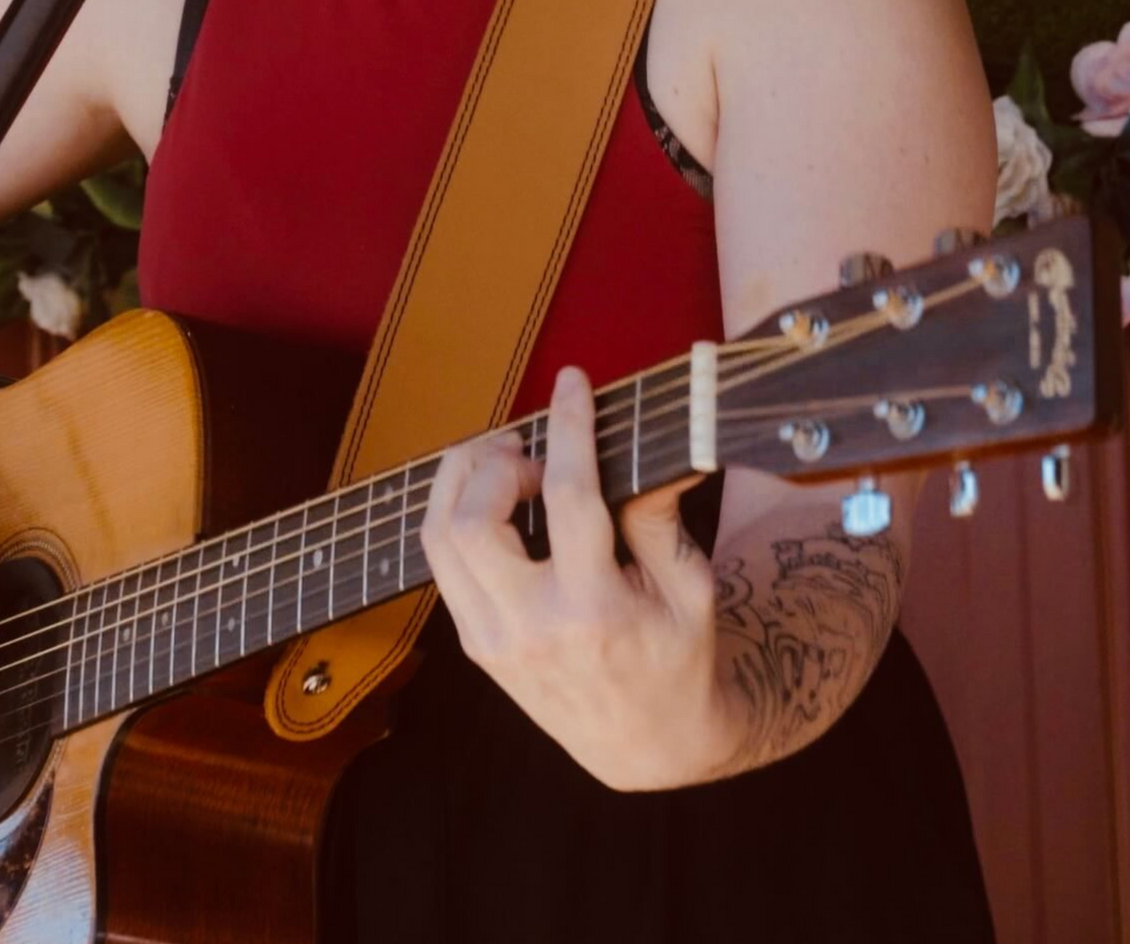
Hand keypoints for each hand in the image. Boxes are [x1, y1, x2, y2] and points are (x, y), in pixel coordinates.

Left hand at [419, 364, 742, 790]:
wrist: (649, 748)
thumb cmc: (678, 656)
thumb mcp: (691, 588)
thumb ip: (657, 516)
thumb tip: (638, 441)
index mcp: (596, 611)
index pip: (568, 498)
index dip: (569, 426)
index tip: (572, 382)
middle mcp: (532, 628)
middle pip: (473, 519)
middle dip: (496, 462)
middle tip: (533, 452)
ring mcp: (493, 642)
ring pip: (438, 538)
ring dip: (461, 481)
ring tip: (506, 463)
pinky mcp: (474, 645)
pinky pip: (440, 563)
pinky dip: (455, 515)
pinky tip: (493, 500)